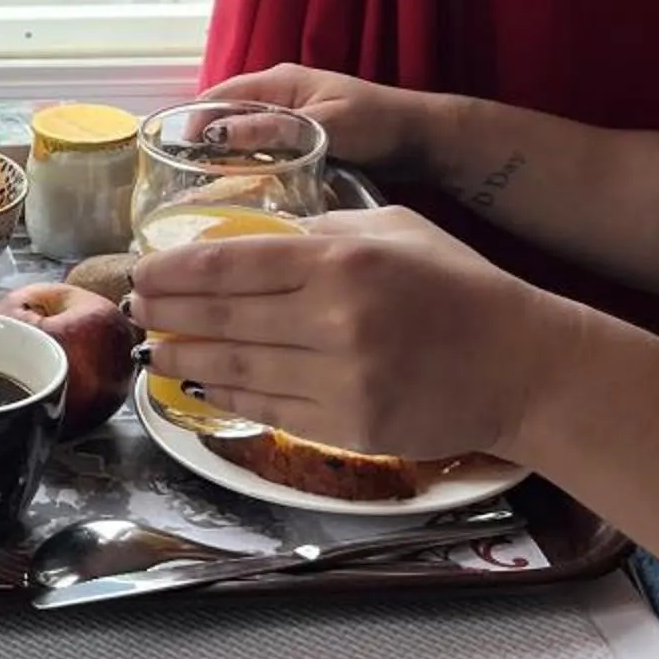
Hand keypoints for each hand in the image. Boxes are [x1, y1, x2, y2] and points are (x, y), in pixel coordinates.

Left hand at [126, 206, 577, 463]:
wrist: (523, 365)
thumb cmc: (458, 288)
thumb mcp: (393, 230)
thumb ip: (323, 234)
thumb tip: (251, 243)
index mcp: (342, 261)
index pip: (229, 265)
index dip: (173, 272)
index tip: (142, 273)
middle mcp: (334, 321)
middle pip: (221, 317)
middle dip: (166, 314)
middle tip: (135, 309)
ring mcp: (340, 380)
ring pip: (234, 368)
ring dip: (182, 357)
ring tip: (153, 349)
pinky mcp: (347, 427)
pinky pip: (266, 409)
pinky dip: (225, 394)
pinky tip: (200, 381)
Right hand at [195, 64, 440, 177]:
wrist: (422, 139)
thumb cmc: (379, 124)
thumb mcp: (324, 125)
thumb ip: (272, 128)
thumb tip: (216, 135)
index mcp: (278, 80)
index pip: (217, 96)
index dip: (191, 122)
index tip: (174, 154)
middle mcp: (277, 96)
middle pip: (223, 117)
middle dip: (201, 144)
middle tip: (182, 180)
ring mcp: (287, 119)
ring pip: (240, 138)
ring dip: (223, 160)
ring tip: (203, 193)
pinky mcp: (298, 142)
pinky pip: (260, 153)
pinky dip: (246, 169)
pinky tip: (240, 195)